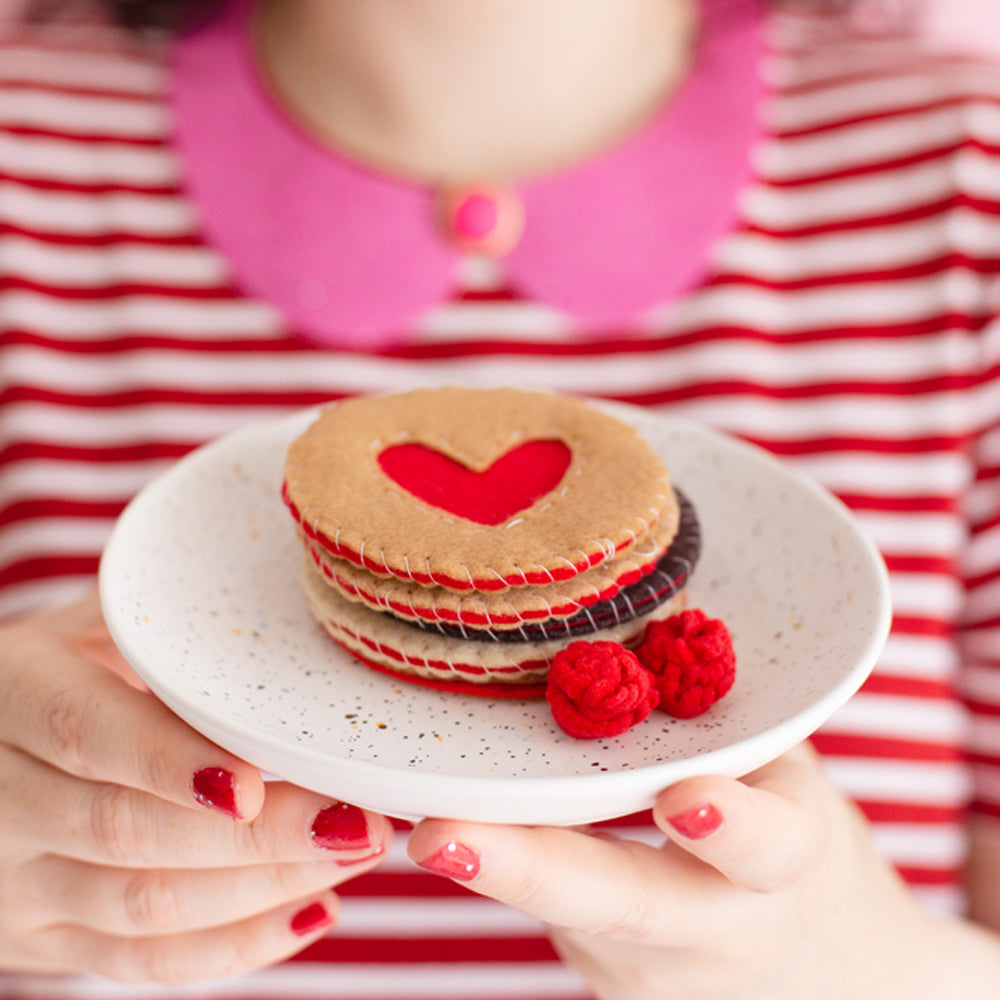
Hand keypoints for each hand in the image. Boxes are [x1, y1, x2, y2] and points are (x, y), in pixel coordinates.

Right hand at [0, 590, 392, 983]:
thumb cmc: (54, 672)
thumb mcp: (81, 628)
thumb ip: (154, 622)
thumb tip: (284, 594)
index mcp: (10, 695)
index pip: (84, 734)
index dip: (168, 762)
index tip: (256, 782)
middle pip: (127, 833)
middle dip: (257, 838)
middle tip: (359, 820)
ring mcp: (14, 884)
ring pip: (143, 908)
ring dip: (264, 889)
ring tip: (356, 851)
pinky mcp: (46, 941)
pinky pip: (141, 962)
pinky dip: (234, 946)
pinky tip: (313, 909)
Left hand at [408, 743, 999, 999]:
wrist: (810, 963)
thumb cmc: (781, 829)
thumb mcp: (782, 773)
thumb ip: (721, 722)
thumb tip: (632, 605)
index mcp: (787, 858)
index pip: (768, 849)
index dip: (731, 825)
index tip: (681, 797)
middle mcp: (715, 925)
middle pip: (623, 906)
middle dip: (529, 871)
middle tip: (441, 837)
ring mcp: (651, 967)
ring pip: (565, 919)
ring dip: (490, 870)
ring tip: (424, 827)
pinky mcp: (604, 974)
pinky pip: (549, 913)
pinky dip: (497, 863)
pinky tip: (449, 823)